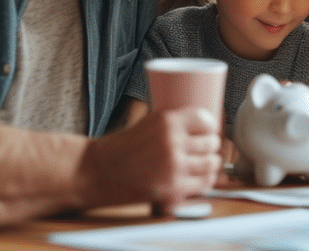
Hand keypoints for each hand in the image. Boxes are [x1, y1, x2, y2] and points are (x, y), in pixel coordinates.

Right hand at [88, 107, 222, 214]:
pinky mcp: (172, 188)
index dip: (210, 126)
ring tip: (204, 163)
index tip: (208, 131)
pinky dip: (204, 181)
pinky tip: (200, 178)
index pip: (206, 120)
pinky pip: (203, 184)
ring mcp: (174, 166)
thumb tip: (202, 126)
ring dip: (210, 164)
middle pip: (212, 142)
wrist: (96, 172)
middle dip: (210, 146)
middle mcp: (173, 141)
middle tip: (205, 149)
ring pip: (211, 163)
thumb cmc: (119, 149)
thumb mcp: (147, 123)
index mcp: (167, 120)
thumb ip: (173, 125)